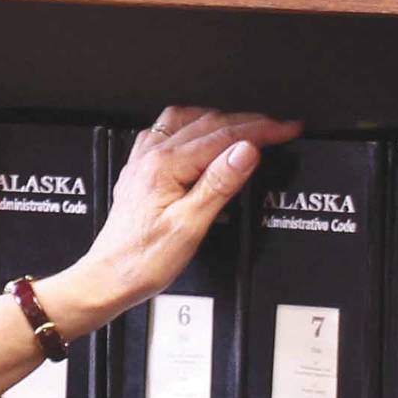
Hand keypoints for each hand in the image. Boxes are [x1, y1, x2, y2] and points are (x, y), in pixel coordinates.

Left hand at [65, 107, 300, 320]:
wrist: (110, 277)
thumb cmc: (144, 259)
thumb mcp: (190, 225)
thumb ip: (219, 183)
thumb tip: (246, 149)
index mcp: (166, 164)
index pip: (224, 136)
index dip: (262, 130)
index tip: (287, 129)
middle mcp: (151, 155)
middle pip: (208, 122)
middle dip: (249, 122)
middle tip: (279, 128)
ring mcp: (143, 160)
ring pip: (187, 121)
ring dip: (220, 120)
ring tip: (247, 127)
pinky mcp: (140, 170)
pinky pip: (167, 132)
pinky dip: (193, 128)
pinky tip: (200, 136)